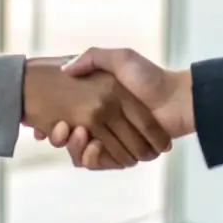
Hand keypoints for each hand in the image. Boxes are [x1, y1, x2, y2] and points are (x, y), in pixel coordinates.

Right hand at [21, 57, 171, 167]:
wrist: (176, 100)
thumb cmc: (150, 76)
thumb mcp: (120, 58)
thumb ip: (93, 58)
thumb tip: (65, 70)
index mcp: (97, 102)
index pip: (65, 116)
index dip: (52, 122)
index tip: (46, 121)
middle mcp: (101, 123)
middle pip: (69, 138)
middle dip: (60, 137)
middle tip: (60, 130)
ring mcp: (112, 141)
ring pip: (82, 154)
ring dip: (76, 149)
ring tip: (78, 135)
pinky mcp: (122, 155)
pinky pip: (100, 164)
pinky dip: (94, 159)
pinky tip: (93, 147)